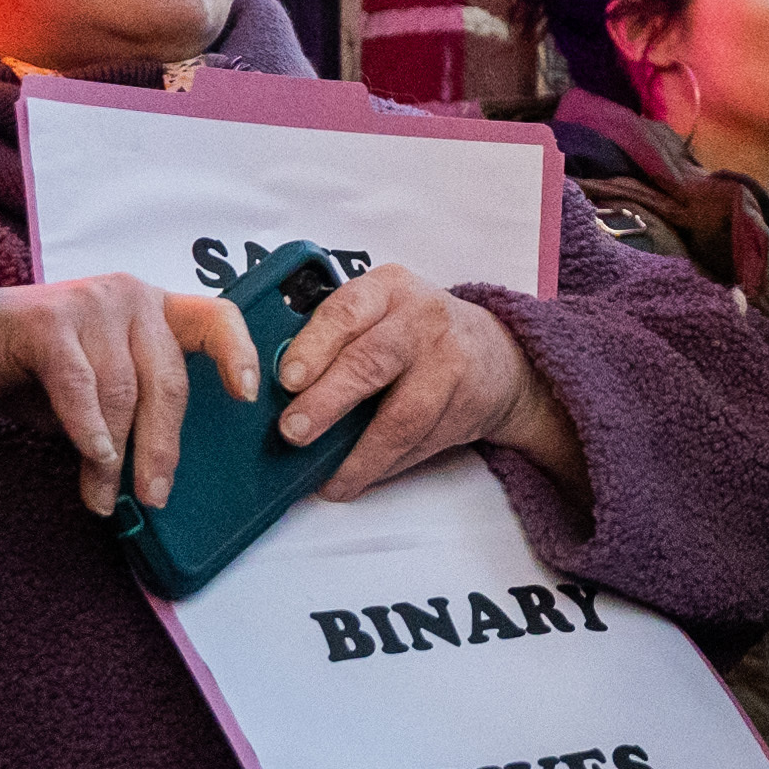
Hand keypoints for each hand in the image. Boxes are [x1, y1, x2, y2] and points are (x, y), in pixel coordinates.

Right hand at [0, 266, 261, 513]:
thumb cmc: (40, 369)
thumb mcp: (101, 386)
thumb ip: (133, 410)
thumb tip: (155, 475)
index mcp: (156, 310)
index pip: (217, 320)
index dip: (240, 355)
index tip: (249, 396)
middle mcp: (131, 297)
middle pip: (167, 381)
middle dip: (161, 448)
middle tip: (154, 496)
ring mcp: (91, 302)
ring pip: (121, 393)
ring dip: (112, 457)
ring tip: (101, 495)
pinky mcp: (48, 319)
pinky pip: (80, 385)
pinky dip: (87, 428)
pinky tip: (92, 458)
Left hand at [271, 260, 581, 501]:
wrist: (495, 354)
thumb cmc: (416, 332)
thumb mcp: (380, 312)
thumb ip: (335, 337)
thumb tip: (272, 388)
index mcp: (387, 289)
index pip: (345, 312)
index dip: (313, 347)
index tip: (286, 380)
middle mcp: (422, 319)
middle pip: (371, 362)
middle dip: (328, 401)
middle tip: (294, 431)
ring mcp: (449, 363)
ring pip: (402, 417)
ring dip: (361, 455)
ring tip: (331, 478)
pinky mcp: (466, 405)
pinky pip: (420, 444)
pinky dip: (385, 466)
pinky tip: (360, 477)